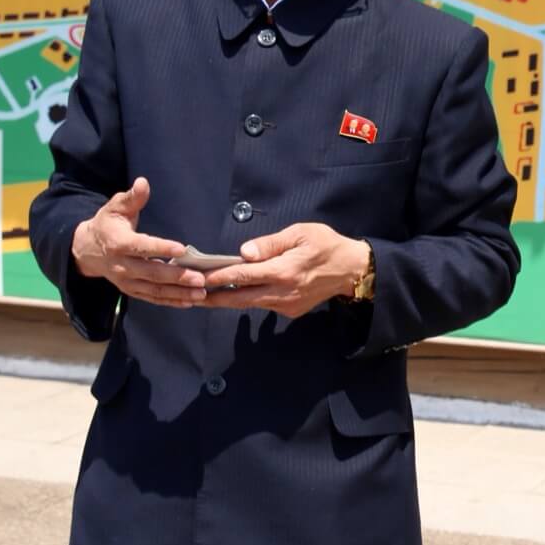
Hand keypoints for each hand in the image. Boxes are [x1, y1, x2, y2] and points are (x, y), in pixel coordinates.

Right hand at [70, 177, 203, 308]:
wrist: (86, 250)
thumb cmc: (107, 224)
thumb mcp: (115, 207)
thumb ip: (132, 197)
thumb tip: (142, 182)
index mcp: (119, 243)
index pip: (142, 246)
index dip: (161, 248)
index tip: (182, 248)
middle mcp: (122, 265)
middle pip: (151, 273)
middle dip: (177, 276)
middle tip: (200, 278)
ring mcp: (126, 281)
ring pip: (154, 290)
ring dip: (178, 293)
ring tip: (201, 292)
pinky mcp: (131, 290)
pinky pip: (152, 298)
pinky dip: (171, 301)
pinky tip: (189, 301)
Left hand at [201, 224, 370, 319]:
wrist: (353, 270)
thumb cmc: (327, 245)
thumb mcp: (301, 233)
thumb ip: (271, 244)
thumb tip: (244, 252)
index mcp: (283, 271)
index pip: (243, 275)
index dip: (220, 277)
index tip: (200, 277)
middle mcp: (282, 292)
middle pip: (240, 298)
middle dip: (214, 298)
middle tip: (191, 296)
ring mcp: (286, 305)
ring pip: (250, 304)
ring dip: (228, 300)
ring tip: (206, 295)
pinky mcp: (291, 311)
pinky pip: (264, 305)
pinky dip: (249, 299)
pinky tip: (238, 292)